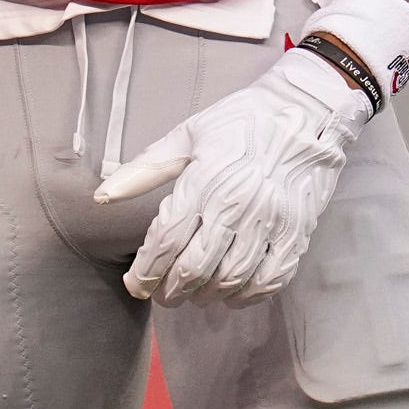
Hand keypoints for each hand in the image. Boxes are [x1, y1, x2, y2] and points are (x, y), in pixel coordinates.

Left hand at [93, 46, 369, 305]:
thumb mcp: (185, 136)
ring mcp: (271, 221)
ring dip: (207, 296)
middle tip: (161, 296)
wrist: (306, 112)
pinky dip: (249, 295)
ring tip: (193, 296)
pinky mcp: (298, 231)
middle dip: (171, 290)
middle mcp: (237, 205)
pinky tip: (233, 295)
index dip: (146, 271)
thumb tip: (103, 196)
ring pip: (233, 278)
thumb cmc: (239, 122)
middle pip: (196, 267)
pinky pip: (273, 278)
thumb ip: (143, 170)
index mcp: (204, 180)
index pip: (166, 240)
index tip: (135, 285)